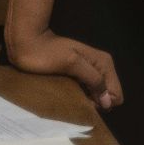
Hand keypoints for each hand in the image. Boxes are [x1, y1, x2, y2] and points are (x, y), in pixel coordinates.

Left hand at [5, 26, 122, 110]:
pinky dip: (80, 96)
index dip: (103, 102)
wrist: (27, 42)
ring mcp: (88, 71)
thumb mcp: (71, 63)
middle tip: (75, 97)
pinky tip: (68, 93)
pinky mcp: (77, 75)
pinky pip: (87, 91)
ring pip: (97, 95)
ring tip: (70, 95)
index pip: (116, 94)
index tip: (84, 99)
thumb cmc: (46, 53)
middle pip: (108, 96)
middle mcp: (100, 67)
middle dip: (96, 102)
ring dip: (87, 100)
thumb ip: (93, 79)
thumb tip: (109, 101)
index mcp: (103, 62)